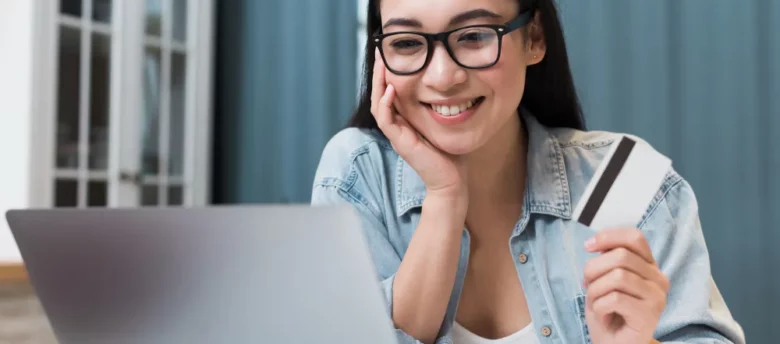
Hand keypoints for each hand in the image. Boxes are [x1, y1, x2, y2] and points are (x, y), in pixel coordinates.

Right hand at [371, 49, 467, 199]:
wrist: (451, 181)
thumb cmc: (450, 154)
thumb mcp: (445, 122)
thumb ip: (441, 106)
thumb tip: (451, 85)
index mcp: (405, 121)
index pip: (390, 93)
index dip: (388, 74)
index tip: (392, 54)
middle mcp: (398, 126)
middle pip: (379, 95)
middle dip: (380, 74)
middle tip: (380, 52)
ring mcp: (396, 135)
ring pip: (378, 105)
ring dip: (379, 84)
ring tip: (382, 65)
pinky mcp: (400, 143)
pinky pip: (386, 120)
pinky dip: (386, 104)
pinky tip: (391, 89)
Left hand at [583, 229, 668, 343]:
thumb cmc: (608, 312)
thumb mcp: (603, 280)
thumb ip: (607, 260)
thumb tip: (595, 244)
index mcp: (649, 266)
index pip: (634, 238)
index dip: (608, 237)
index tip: (588, 247)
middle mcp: (659, 279)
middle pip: (620, 256)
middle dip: (593, 269)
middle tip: (588, 286)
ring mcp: (657, 297)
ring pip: (617, 276)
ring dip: (595, 291)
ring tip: (597, 303)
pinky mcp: (650, 315)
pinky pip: (615, 299)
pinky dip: (600, 307)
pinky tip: (603, 316)